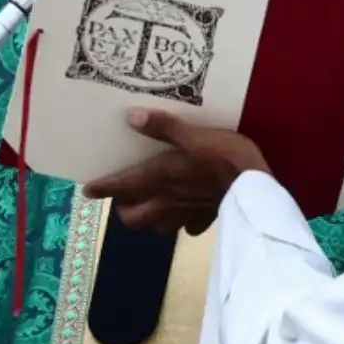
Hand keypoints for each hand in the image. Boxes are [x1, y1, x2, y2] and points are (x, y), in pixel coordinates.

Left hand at [83, 109, 269, 235]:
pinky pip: (187, 227)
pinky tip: (189, 210)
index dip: (102, 188)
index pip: (121, 187)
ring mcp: (185, 215)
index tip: (87, 189)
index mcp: (159, 178)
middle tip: (126, 195)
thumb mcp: (193, 134)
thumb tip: (131, 116)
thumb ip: (162, 127)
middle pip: (132, 218)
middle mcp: (166, 202)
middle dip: (125, 208)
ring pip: (156, 227)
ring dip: (151, 218)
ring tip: (154, 202)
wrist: (256, 187)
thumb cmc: (223, 156)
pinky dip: (183, 221)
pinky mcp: (206, 221)